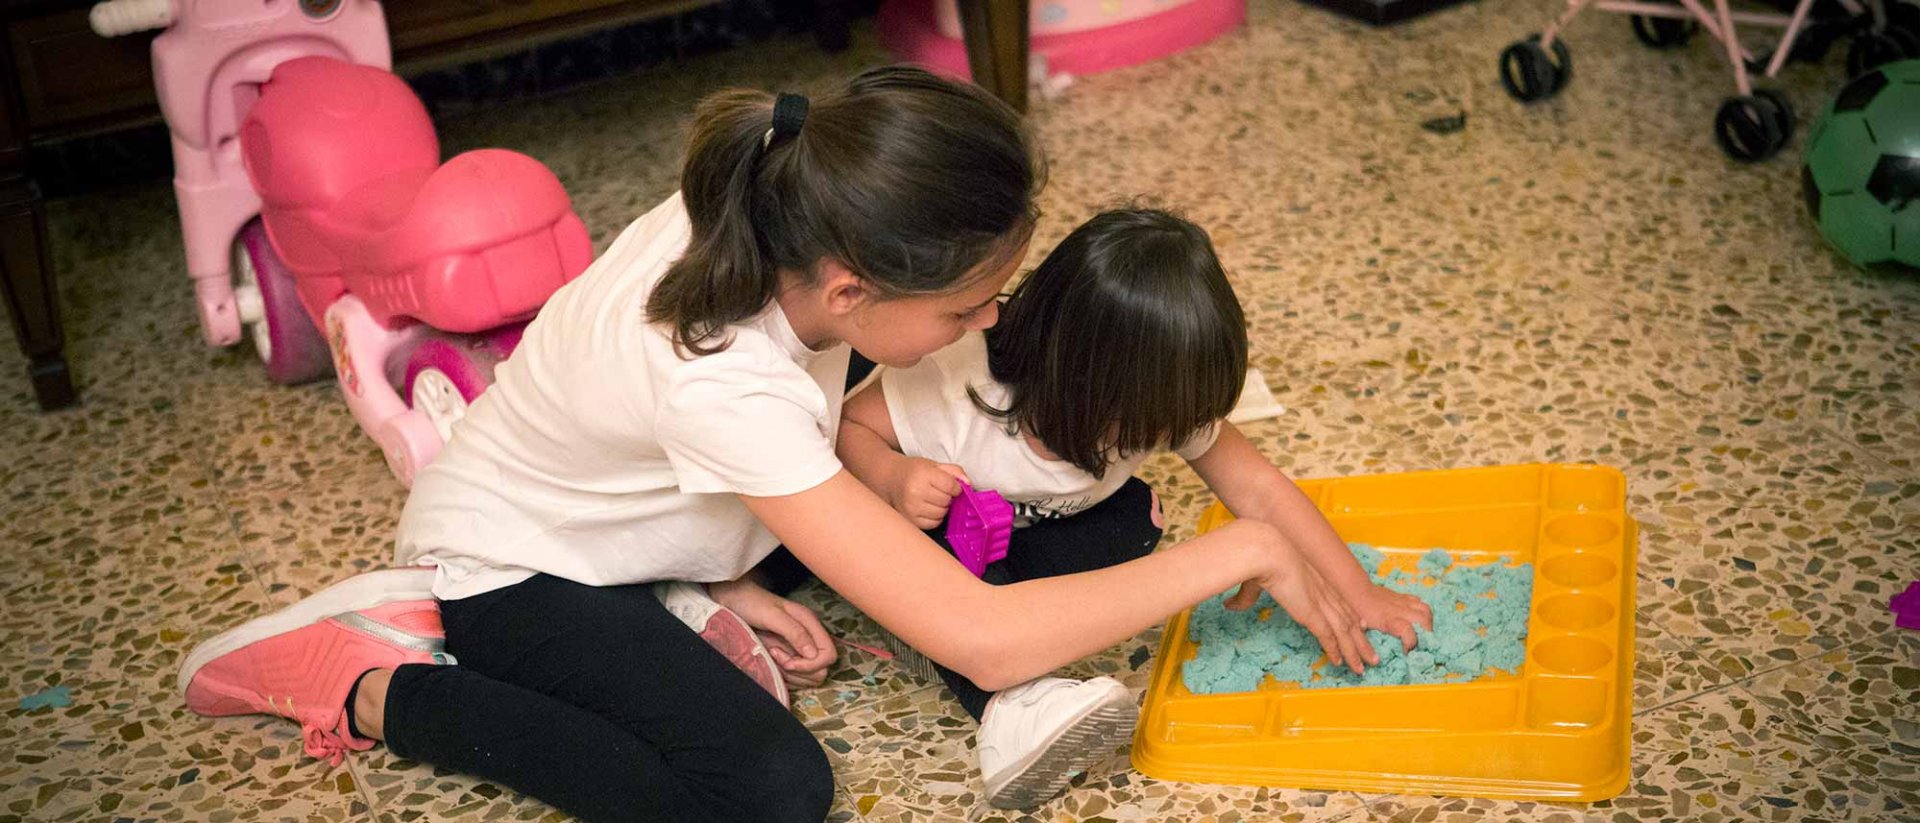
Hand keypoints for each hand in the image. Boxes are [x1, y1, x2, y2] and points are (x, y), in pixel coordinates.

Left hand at [707, 579, 837, 688]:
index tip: (788, 662)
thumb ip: (795, 632)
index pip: (828, 654)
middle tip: (776, 655)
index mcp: (810, 623)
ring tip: (771, 654)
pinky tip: (769, 659)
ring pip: (808, 677)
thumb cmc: (750, 603)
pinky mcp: (787, 656)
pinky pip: (795, 677)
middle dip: (799, 670)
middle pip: (821, 670)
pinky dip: (783, 675)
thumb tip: (814, 654)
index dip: (811, 664)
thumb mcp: (773, 615)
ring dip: (790, 673)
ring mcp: (798, 648)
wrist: (733, 600)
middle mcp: (808, 637)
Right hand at [886, 457, 969, 528]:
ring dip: (942, 508)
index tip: (953, 487)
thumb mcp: (935, 465)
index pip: (951, 486)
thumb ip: (955, 471)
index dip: (956, 488)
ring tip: (933, 499)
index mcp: (923, 475)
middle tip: (940, 492)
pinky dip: (935, 517)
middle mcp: (915, 492)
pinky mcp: (910, 519)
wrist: (890, 478)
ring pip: (941, 514)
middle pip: (946, 501)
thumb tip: (968, 484)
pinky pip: (933, 523)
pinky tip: (928, 508)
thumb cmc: (914, 471)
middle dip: (948, 497)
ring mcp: (911, 508)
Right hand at [1221, 522, 1374, 673]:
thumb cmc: (1259, 557)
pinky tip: (1340, 663)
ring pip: (1345, 633)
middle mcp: (1324, 592)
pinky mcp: (1313, 614)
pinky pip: (1330, 637)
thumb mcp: (1254, 579)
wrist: (1266, 550)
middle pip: (1349, 620)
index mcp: (1315, 579)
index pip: (1339, 602)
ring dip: (1355, 652)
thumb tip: (1231, 605)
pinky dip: (1337, 651)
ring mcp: (1320, 603)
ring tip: (1363, 667)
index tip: (1360, 626)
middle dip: (1361, 639)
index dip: (1351, 616)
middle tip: (1370, 654)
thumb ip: (1247, 596)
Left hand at [1349, 584, 1432, 651]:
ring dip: (1427, 623)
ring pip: (1426, 610)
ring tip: (1421, 632)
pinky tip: (1415, 619)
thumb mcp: (1364, 629)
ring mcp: (1404, 602)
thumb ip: (1373, 642)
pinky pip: (1420, 603)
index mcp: (1389, 619)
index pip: (1407, 631)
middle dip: (1426, 634)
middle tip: (1417, 643)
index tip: (1405, 651)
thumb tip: (1377, 659)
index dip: (1410, 643)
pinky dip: (1422, 612)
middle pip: (1424, 620)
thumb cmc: (1358, 612)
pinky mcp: (1404, 597)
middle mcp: (1400, 610)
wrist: (1356, 591)